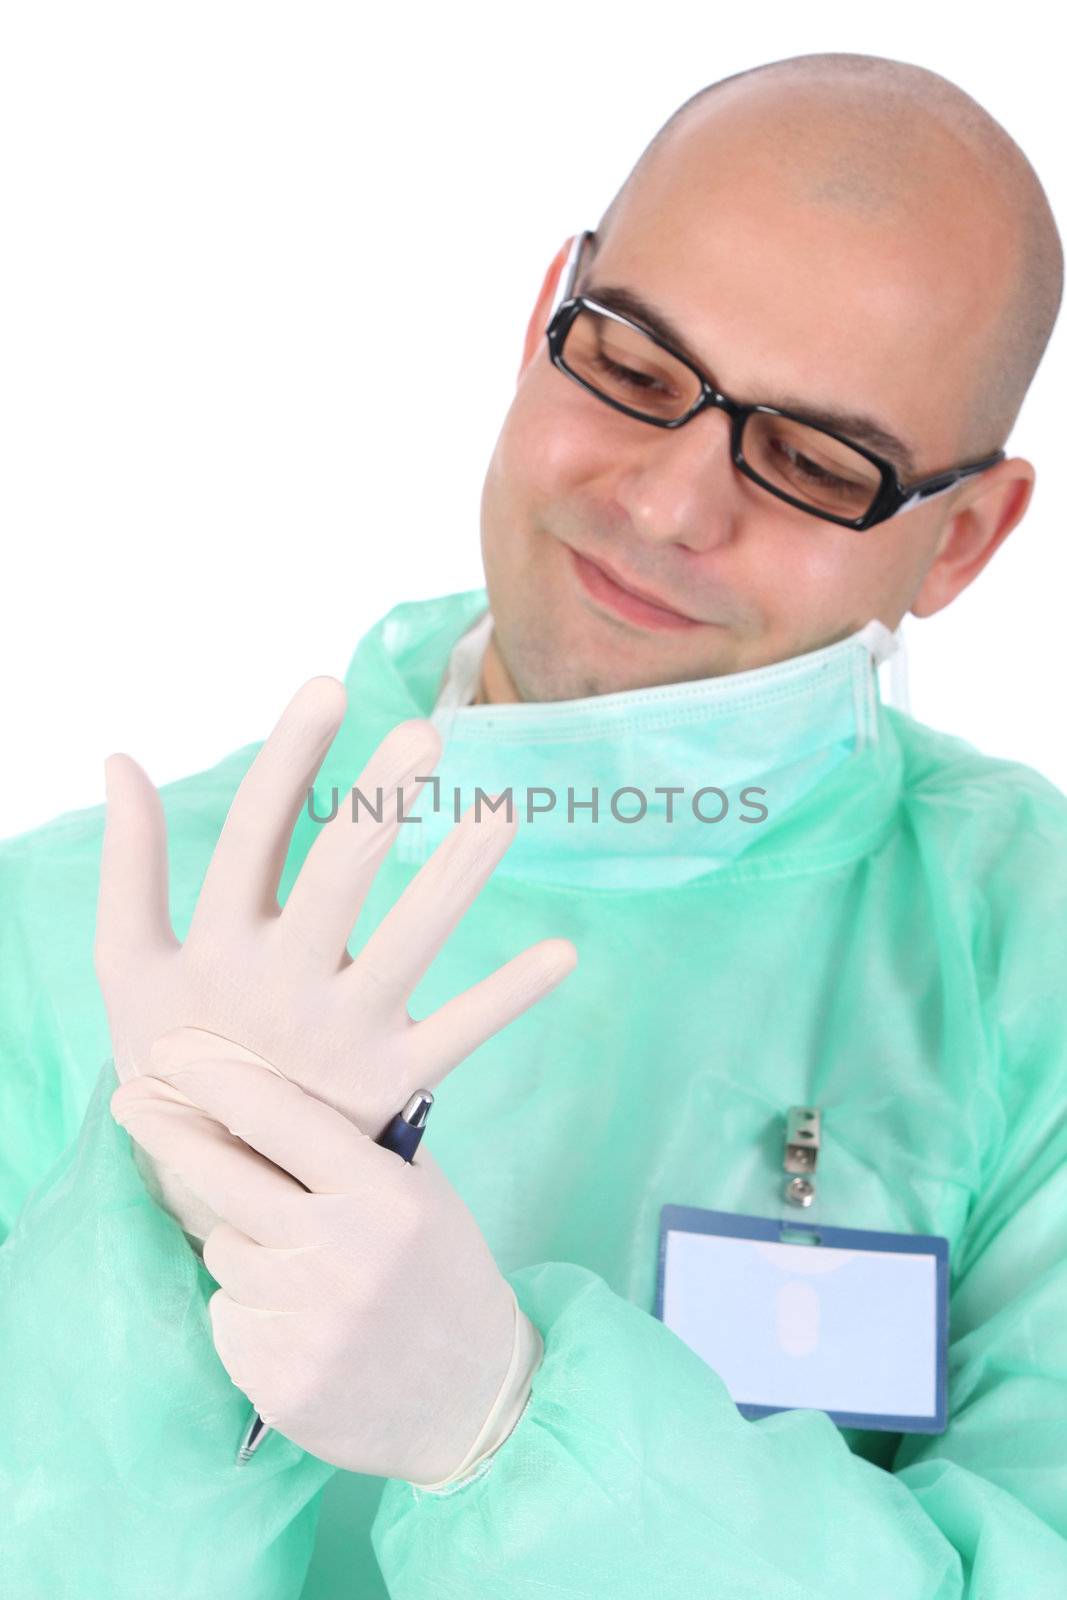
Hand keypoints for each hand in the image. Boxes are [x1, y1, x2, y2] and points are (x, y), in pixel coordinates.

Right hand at [95, 677, 576, 1240]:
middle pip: (336, 883)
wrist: (215, 1173)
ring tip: (501, 813)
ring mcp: (343, 1034)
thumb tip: (119, 759)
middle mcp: (283, 985)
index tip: (329, 686)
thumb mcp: (127, 963)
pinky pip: (459, 1034)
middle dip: (377, 809)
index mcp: (221, 945)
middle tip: (425, 736)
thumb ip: (128, 864)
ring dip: (456, 880)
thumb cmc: (175, 1045)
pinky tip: (564, 953)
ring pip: (407, 947)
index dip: (289, 763)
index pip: (255, 837)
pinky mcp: (392, 1080)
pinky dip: (510, 997)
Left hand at [110, 1053, 542, 1487]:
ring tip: (304, 1267)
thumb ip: (356, 1144)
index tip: (168, 1050)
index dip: (217, 1078)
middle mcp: (343, 1255)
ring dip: (243, 1243)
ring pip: (224, 1249)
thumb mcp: (420, 1191)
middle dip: (170, 1130)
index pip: (282, 1120)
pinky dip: (249, 1309)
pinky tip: (299, 1321)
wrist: (471, 1397)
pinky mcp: (277, 1381)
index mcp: (385, 1196)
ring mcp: (307, 1323)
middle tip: (131, 1099)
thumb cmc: (441, 1273)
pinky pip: (226, 1314)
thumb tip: (261, 1090)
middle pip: (224, 1178)